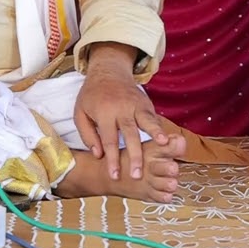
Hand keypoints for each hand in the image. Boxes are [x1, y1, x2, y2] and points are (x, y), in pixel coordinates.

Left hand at [73, 46, 167, 180]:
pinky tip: (168, 142)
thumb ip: (87, 135)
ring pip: (147, 122)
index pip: (109, 140)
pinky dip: (161, 129)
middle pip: (130, 134)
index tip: (115, 176)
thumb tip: (99, 155)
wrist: (109, 71)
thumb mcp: (80, 114)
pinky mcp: (147, 103)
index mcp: (104, 112)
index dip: (112, 159)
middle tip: (138, 175)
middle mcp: (122, 108)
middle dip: (135, 156)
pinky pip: (154, 118)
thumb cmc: (92, 96)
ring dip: (156, 134)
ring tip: (164, 146)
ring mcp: (137, 104)